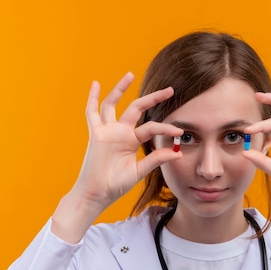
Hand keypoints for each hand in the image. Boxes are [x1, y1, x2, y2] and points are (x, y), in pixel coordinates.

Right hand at [72, 72, 181, 210]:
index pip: (151, 127)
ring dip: (120, 89)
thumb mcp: (140, 171)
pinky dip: (92, 98)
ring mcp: (107, 131)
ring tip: (130, 74)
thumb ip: (156, 159)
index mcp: (132, 140)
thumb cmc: (117, 184)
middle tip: (170, 90)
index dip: (165, 128)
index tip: (179, 130)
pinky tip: (95, 83)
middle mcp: (121, 132)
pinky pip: (91, 113)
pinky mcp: (96, 134)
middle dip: (153, 98)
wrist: (98, 194)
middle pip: (137, 108)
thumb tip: (178, 152)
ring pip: (113, 104)